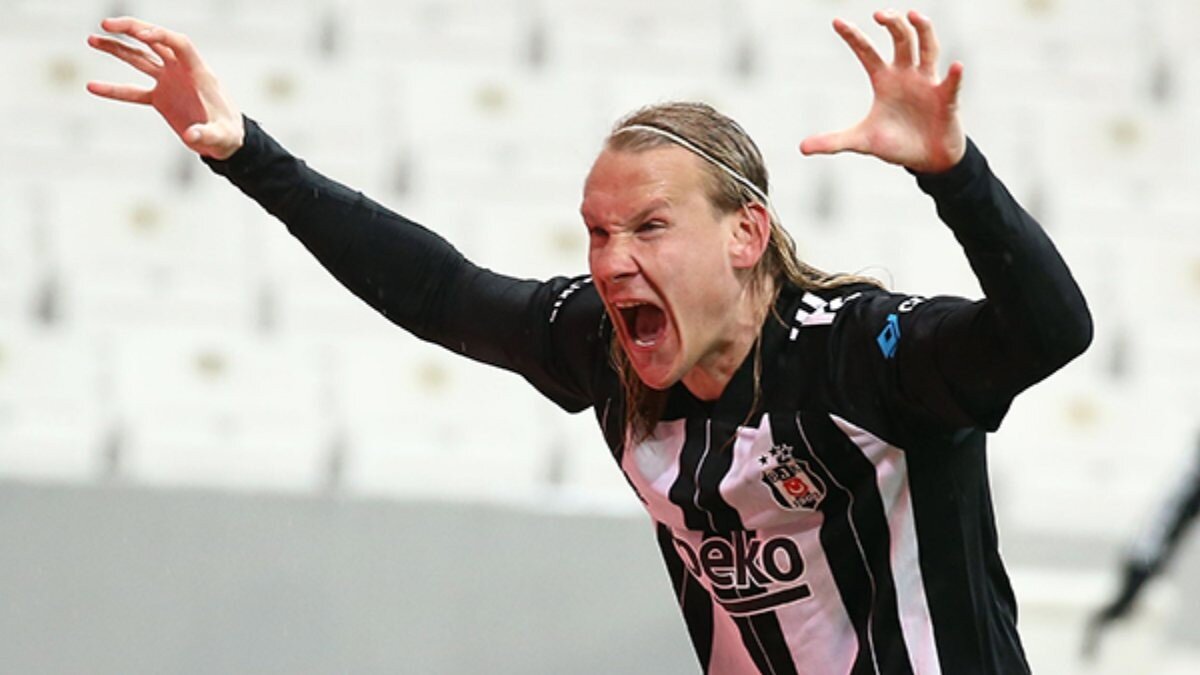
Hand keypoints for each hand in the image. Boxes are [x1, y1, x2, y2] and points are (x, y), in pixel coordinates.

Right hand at [87, 17, 243, 159]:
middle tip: (106, 24)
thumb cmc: (228, 135)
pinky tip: (92, 87)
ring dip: (117, 48)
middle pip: (155, 41)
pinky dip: (114, 90)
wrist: (225, 142)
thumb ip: (206, 134)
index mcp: (198, 72)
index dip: (160, 35)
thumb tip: (191, 136)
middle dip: (132, 30)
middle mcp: (181, 71)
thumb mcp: (221, 136)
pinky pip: (133, 91)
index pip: (179, 43)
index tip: (139, 34)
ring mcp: (169, 82)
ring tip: (92, 39)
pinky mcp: (160, 98)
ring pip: (140, 58)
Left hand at [801, 10, 964, 173]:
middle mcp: (907, 75)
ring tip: (914, 16)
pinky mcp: (946, 99)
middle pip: (900, 40)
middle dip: (891, 25)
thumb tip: (801, 148)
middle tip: (879, 15)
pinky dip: (954, 75)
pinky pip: (951, 84)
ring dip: (923, 32)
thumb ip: (833, 142)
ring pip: (927, 49)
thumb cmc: (897, 144)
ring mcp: (928, 84)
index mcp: (884, 80)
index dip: (853, 36)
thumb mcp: (862, 142)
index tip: (836, 21)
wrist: (927, 161)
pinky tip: (955, 66)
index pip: (866, 52)